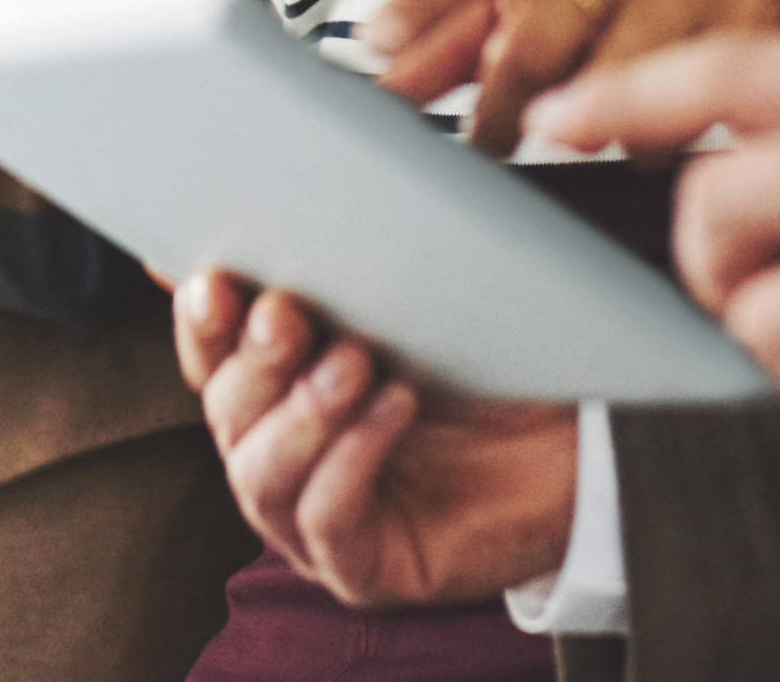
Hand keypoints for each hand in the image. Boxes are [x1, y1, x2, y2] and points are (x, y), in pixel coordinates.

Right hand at [174, 271, 577, 604]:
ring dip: (300, 412)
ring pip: (261, 473)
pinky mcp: (362, 568)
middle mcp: (280, 455)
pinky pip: (327, 520)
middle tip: (287, 312)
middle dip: (252, 360)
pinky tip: (395, 407)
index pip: (212, 356)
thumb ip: (339, 260)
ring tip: (354, 361)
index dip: (202, 321)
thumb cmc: (487, 358)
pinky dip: (351, 458)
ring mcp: (312, 521)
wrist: (577, 441)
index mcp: (276, 386)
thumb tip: (264, 212)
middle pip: (229, 412)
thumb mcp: (410, 298)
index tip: (213, 281)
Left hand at [363, 0, 779, 155]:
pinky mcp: (750, 17)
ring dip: (588, 126)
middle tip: (487, 147)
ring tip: (588, 132)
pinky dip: (654, 143)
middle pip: (535, 40)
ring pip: (611, 87)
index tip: (376, 42)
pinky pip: (681, 115)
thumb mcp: (537, 3)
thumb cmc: (622, 8)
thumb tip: (375, 81)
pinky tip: (658, 135)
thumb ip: (454, 41)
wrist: (768, 11)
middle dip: (501, 106)